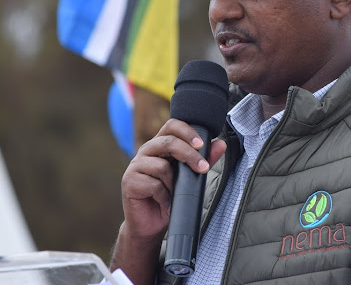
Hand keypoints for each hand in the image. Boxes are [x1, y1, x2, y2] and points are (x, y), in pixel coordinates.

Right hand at [111, 119, 226, 283]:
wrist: (151, 225)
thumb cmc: (170, 198)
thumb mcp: (190, 178)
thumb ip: (203, 160)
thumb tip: (221, 144)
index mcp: (160, 145)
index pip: (172, 126)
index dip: (187, 131)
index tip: (201, 145)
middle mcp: (146, 151)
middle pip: (168, 142)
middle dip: (189, 155)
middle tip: (203, 169)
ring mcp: (135, 166)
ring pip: (161, 166)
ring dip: (174, 183)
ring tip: (176, 193)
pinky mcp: (129, 182)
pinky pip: (153, 185)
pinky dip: (165, 196)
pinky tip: (166, 203)